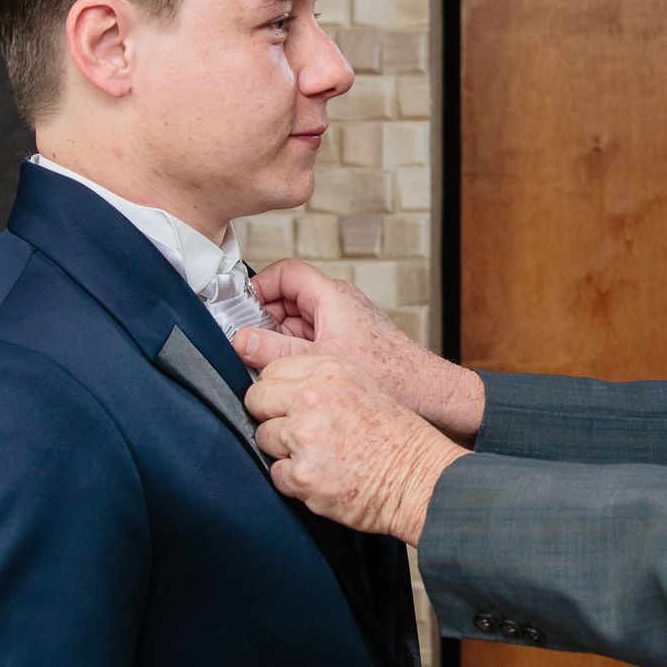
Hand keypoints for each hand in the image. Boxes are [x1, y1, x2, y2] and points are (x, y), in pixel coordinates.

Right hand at [234, 260, 484, 440]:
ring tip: (267, 365)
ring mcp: (343, 323)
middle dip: (265, 320)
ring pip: (297, 322)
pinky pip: (311, 339)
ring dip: (279, 341)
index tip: (240, 310)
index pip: (286, 273)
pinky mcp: (348, 343)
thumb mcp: (317, 362)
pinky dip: (296, 353)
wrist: (427, 394)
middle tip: (247, 345)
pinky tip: (290, 376)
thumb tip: (239, 340)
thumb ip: (274, 350)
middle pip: (287, 299)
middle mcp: (338, 304)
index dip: (259, 287)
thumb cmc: (387, 375)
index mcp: (332, 297)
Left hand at [245, 354, 468, 545]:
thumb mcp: (363, 385)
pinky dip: (295, 480)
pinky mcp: (302, 474)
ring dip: (284, 450)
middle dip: (271, 417)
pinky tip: (323, 476)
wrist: (420, 478)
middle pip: (257, 400)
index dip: (277, 391)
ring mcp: (304, 438)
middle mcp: (312, 399)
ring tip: (319, 455)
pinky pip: (277, 474)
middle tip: (297, 431)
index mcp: (329, 371)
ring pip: (264, 438)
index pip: (271, 372)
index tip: (286, 404)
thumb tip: (280, 389)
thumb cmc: (399, 436)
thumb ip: (319, 382)